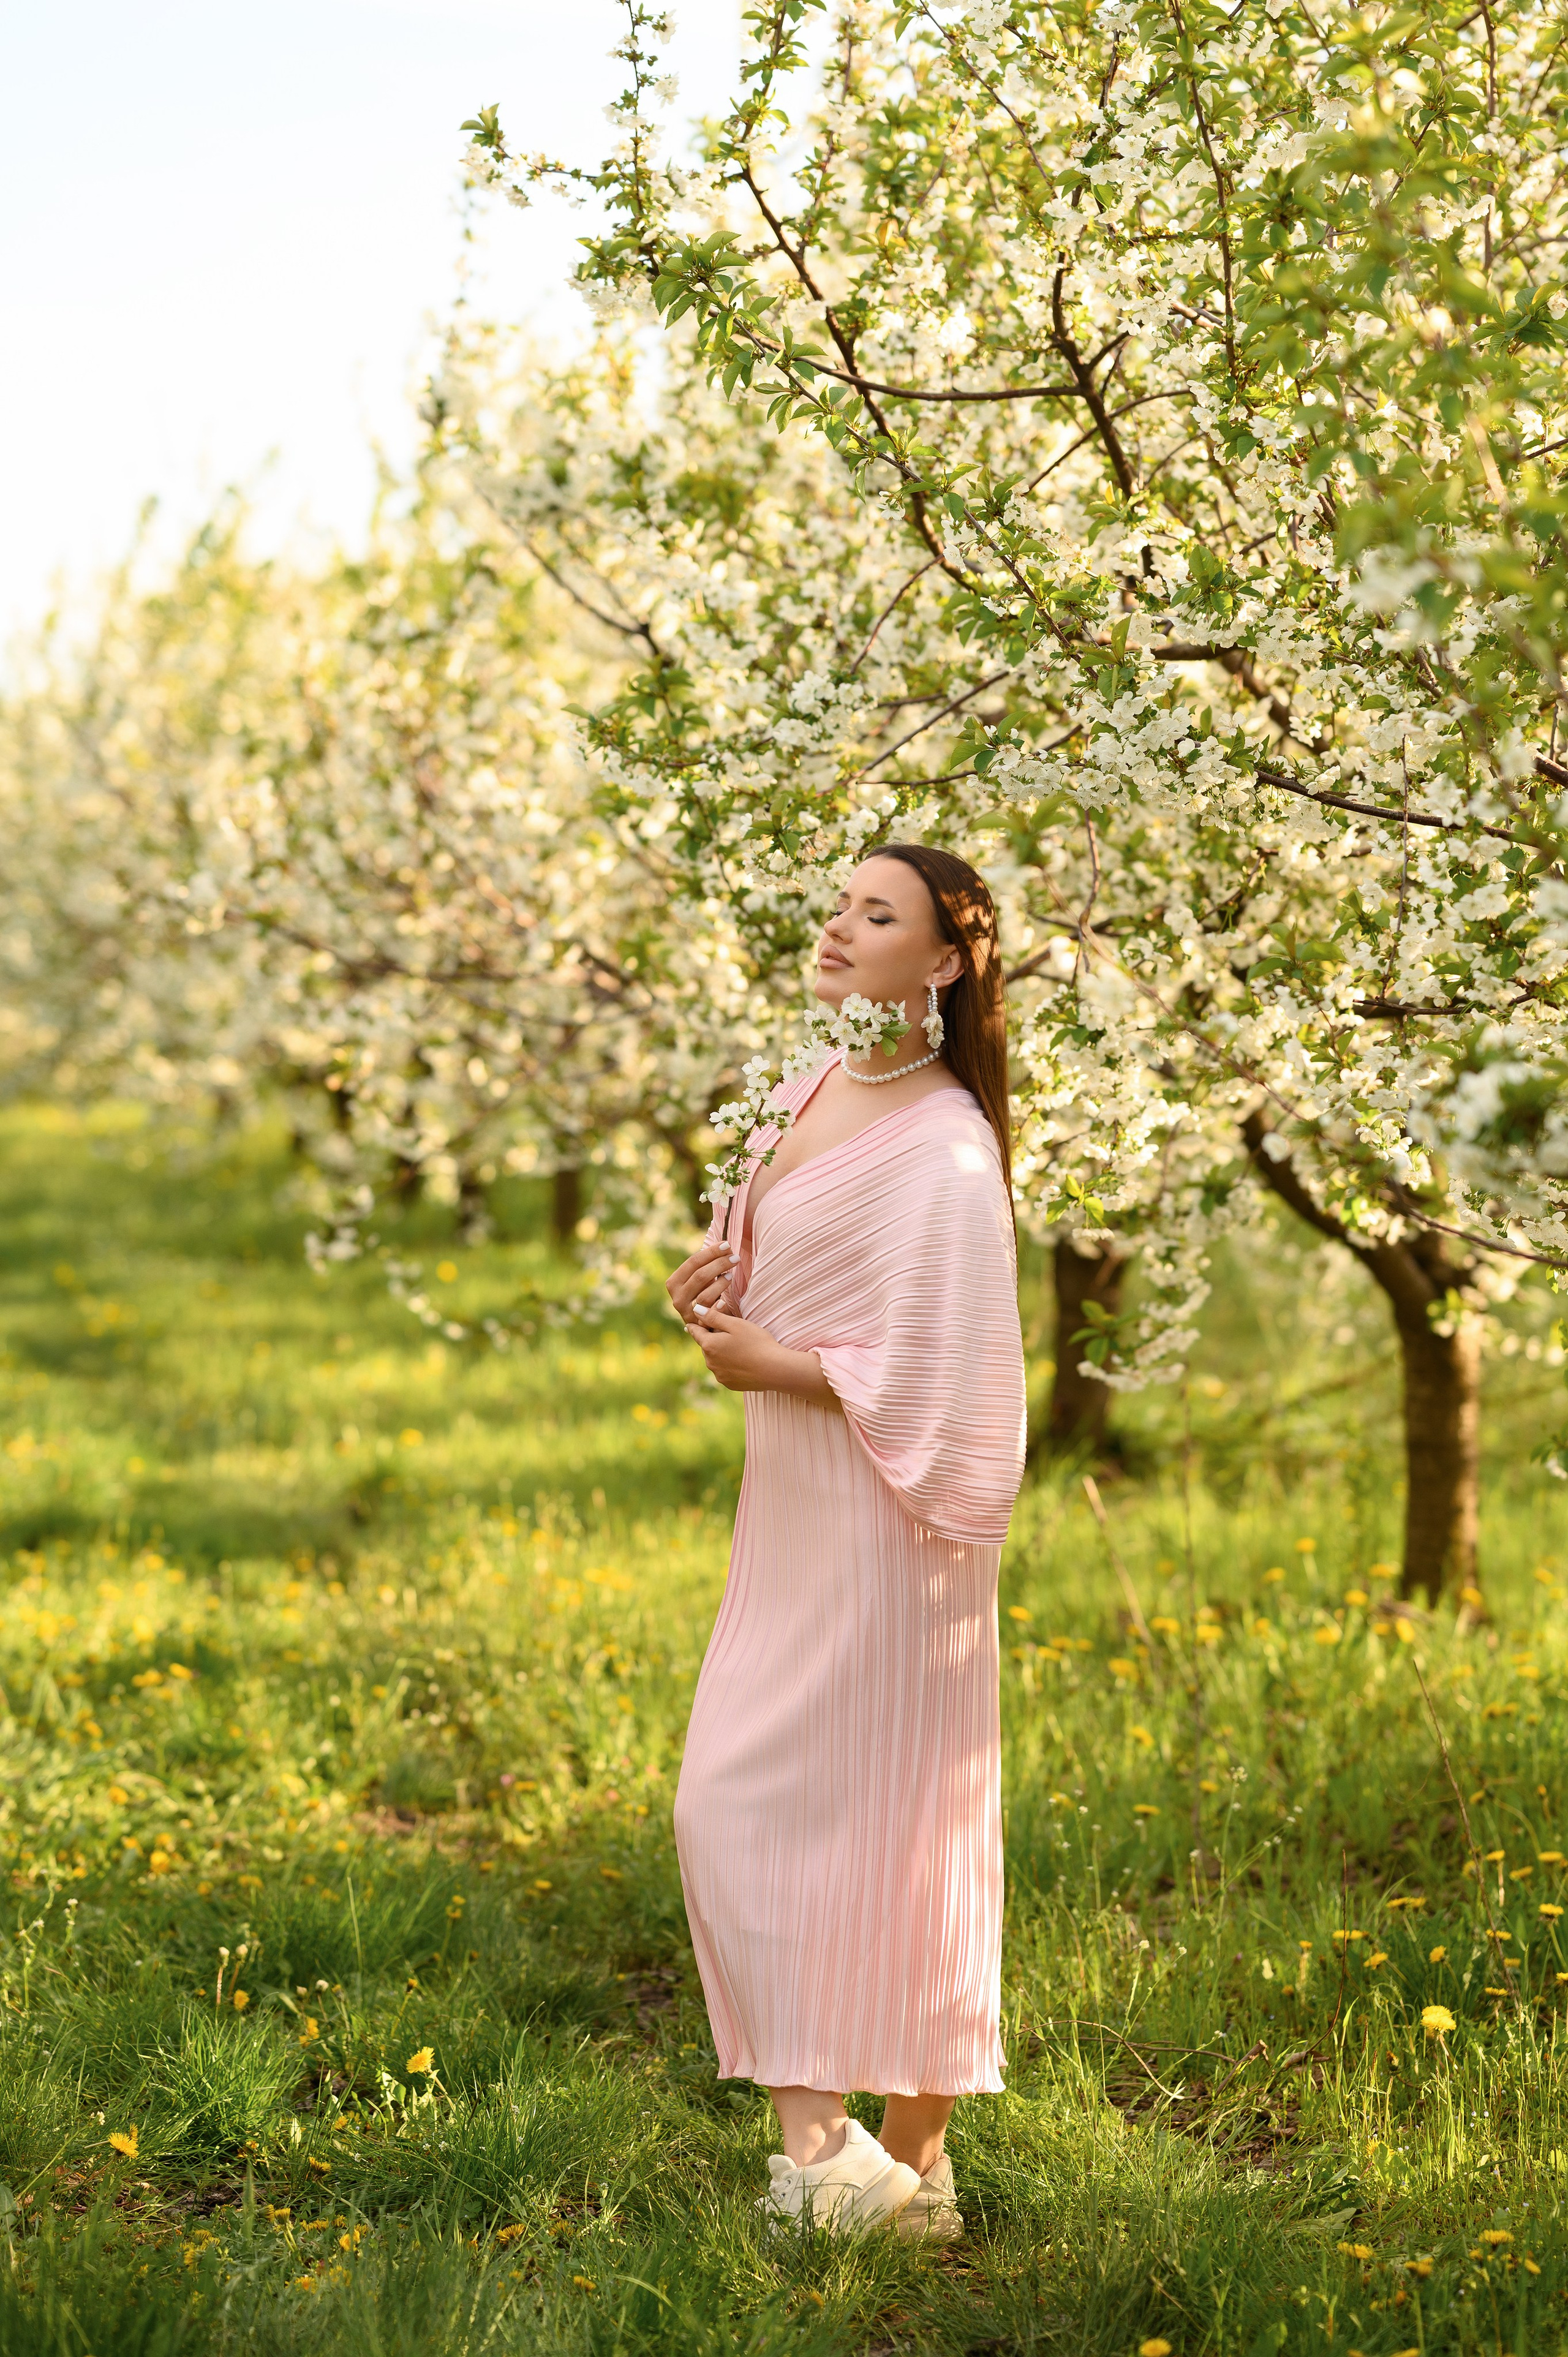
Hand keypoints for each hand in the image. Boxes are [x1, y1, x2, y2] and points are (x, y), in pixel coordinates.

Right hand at [666, 1239, 738, 1325]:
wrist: (704, 1323)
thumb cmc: (704, 1294)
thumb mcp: (700, 1280)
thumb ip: (706, 1265)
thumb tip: (725, 1245)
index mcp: (674, 1282)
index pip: (693, 1262)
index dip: (711, 1252)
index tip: (727, 1245)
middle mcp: (677, 1297)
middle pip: (700, 1276)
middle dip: (719, 1264)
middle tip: (735, 1257)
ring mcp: (686, 1312)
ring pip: (704, 1295)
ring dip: (720, 1283)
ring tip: (731, 1275)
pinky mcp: (698, 1324)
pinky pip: (710, 1314)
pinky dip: (718, 1305)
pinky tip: (726, 1300)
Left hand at [682, 1305, 836, 1404]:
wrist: (775, 1369)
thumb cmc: (756, 1342)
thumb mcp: (735, 1324)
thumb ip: (713, 1316)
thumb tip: (696, 1310)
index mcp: (709, 1345)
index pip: (695, 1331)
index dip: (698, 1323)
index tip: (696, 1321)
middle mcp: (710, 1363)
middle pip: (706, 1345)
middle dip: (712, 1338)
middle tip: (727, 1331)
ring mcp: (719, 1375)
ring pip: (715, 1359)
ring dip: (720, 1352)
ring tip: (738, 1347)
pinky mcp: (729, 1384)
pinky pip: (724, 1371)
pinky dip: (729, 1365)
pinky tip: (743, 1360)